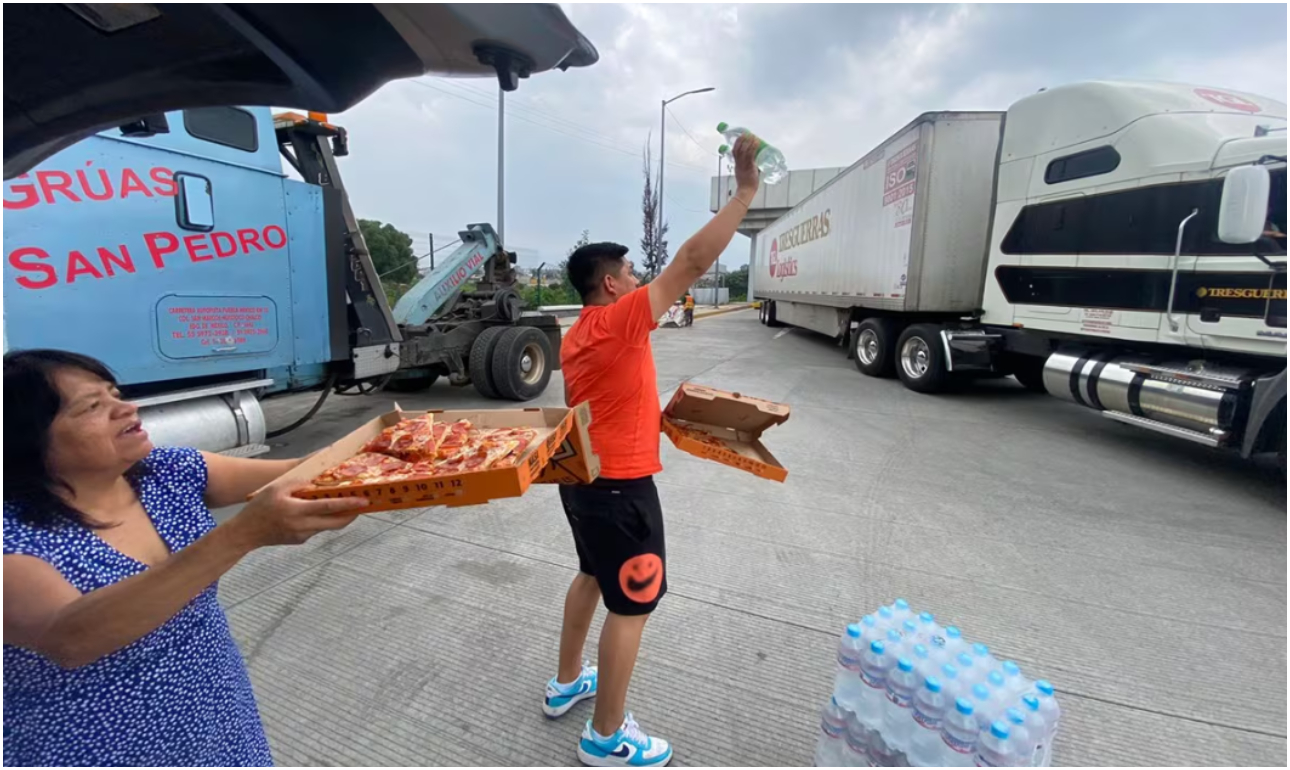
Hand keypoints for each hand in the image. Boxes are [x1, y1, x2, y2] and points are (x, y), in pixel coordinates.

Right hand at [225, 474, 369, 547]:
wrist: (246, 533)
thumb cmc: (259, 507)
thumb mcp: (277, 488)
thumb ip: (298, 484)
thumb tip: (318, 484)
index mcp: (297, 511)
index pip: (329, 507)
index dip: (348, 504)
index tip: (364, 501)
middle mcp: (302, 526)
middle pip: (335, 522)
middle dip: (351, 514)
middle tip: (362, 505)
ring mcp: (302, 535)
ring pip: (327, 526)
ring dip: (337, 517)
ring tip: (344, 505)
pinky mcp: (300, 540)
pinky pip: (316, 529)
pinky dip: (322, 521)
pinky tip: (320, 512)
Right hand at [732, 133, 760, 194]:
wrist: (746, 191)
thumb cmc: (746, 185)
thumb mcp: (744, 174)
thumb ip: (749, 168)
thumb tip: (757, 164)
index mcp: (736, 165)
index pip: (734, 152)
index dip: (737, 143)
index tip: (740, 137)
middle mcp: (739, 163)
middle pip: (738, 149)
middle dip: (741, 140)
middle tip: (746, 134)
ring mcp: (743, 164)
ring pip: (744, 150)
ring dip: (748, 142)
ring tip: (753, 136)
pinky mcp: (749, 166)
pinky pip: (751, 155)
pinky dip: (754, 147)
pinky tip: (757, 143)